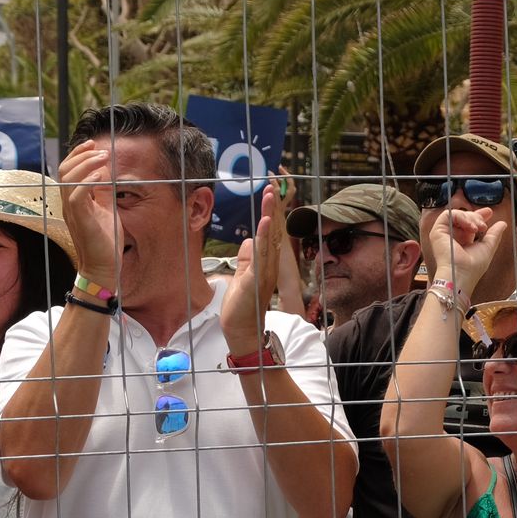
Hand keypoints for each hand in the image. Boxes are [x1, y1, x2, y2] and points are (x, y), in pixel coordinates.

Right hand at [56, 140, 122, 285]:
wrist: (103, 267)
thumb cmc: (105, 240)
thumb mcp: (106, 209)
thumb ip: (103, 192)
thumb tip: (106, 171)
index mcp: (73, 200)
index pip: (67, 170)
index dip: (77, 154)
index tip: (93, 144)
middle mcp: (68, 204)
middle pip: (64, 171)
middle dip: (81, 155)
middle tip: (100, 149)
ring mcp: (72, 212)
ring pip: (68, 180)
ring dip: (86, 164)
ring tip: (103, 158)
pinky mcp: (80, 220)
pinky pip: (76, 197)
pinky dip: (87, 183)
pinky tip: (101, 176)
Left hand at [221, 184, 282, 352]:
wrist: (244, 332)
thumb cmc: (242, 308)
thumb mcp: (242, 277)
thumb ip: (247, 259)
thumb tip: (250, 240)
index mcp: (266, 264)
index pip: (270, 233)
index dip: (270, 213)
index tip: (270, 193)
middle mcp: (270, 266)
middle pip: (274, 231)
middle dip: (273, 208)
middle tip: (273, 185)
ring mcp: (265, 273)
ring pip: (270, 240)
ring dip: (271, 216)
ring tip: (270, 196)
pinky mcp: (257, 281)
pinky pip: (262, 256)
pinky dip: (265, 239)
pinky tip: (265, 224)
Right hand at [427, 208, 511, 291]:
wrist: (461, 275)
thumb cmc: (472, 268)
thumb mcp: (488, 248)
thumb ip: (494, 235)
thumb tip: (502, 224)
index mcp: (464, 241)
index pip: (469, 223)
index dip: (478, 216)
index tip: (488, 212)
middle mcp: (453, 237)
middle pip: (464, 217)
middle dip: (476, 216)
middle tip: (483, 225)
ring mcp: (445, 234)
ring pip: (457, 214)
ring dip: (470, 217)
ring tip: (478, 227)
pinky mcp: (437, 231)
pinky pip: (448, 214)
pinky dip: (461, 217)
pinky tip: (470, 226)